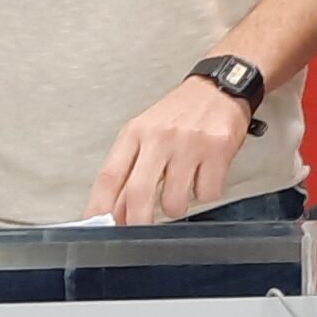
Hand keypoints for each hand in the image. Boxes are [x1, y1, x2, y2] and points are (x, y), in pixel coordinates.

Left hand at [87, 78, 253, 224]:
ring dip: (176, 208)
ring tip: (181, 189)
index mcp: (136, 133)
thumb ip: (129, 171)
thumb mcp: (146, 134)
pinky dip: (204, 194)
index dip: (99, 206)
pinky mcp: (217, 151)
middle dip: (137, 221)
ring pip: (174, 202)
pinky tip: (203, 176)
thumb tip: (116, 213)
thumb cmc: (180, 114)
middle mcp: (159, 137)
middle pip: (139, 193)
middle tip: (140, 228)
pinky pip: (206, 195)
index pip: (109, 175)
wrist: (219, 88)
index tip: (97, 225)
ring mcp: (189, 144)